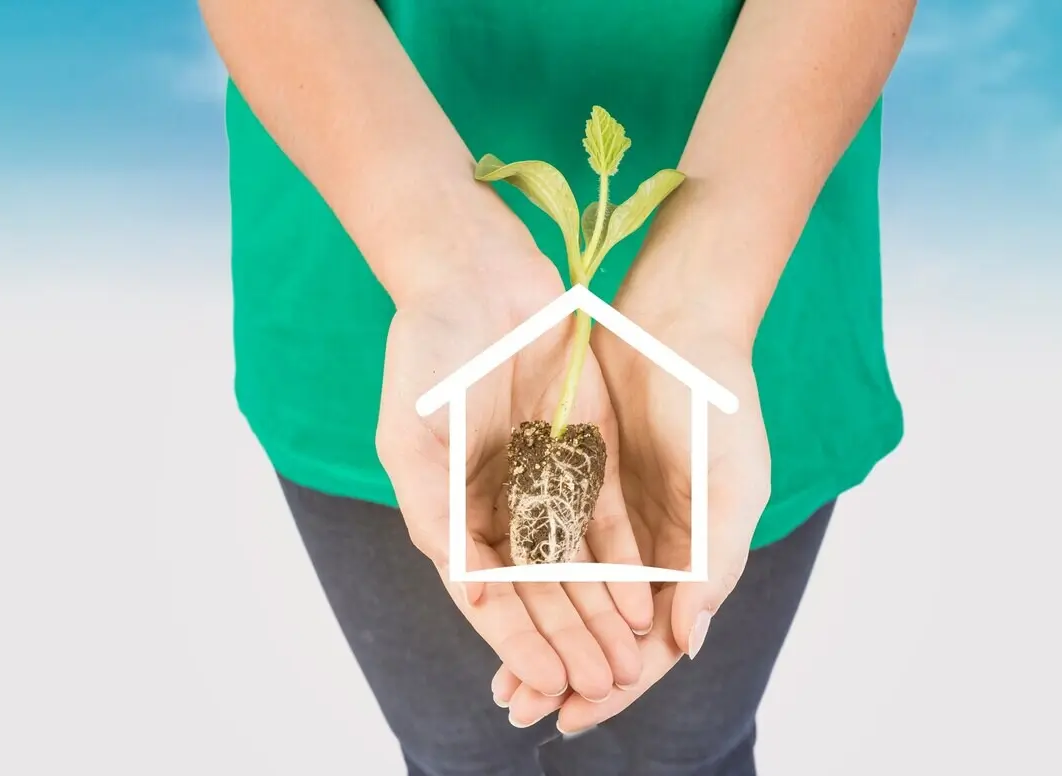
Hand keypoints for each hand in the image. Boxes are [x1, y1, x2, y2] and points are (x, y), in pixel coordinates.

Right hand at [375, 241, 652, 704]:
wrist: (475, 269)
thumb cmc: (430, 348)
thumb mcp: (414, 435)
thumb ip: (437, 513)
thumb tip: (469, 591)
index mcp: (450, 508)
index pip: (489, 593)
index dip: (521, 640)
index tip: (551, 681)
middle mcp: (498, 502)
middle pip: (540, 588)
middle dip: (571, 637)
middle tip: (604, 684)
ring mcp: (543, 477)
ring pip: (579, 561)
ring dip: (602, 610)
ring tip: (629, 657)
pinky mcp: (584, 449)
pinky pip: (608, 514)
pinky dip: (625, 555)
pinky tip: (646, 592)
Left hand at [491, 285, 772, 731]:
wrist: (680, 317)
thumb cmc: (717, 402)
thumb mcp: (728, 485)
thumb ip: (711, 563)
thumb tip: (688, 646)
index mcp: (700, 555)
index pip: (657, 640)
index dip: (619, 681)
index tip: (574, 715)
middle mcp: (657, 543)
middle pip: (606, 625)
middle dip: (565, 666)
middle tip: (516, 705)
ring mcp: (618, 512)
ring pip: (572, 589)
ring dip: (541, 630)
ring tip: (499, 671)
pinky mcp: (581, 477)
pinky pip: (550, 539)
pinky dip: (528, 573)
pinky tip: (494, 597)